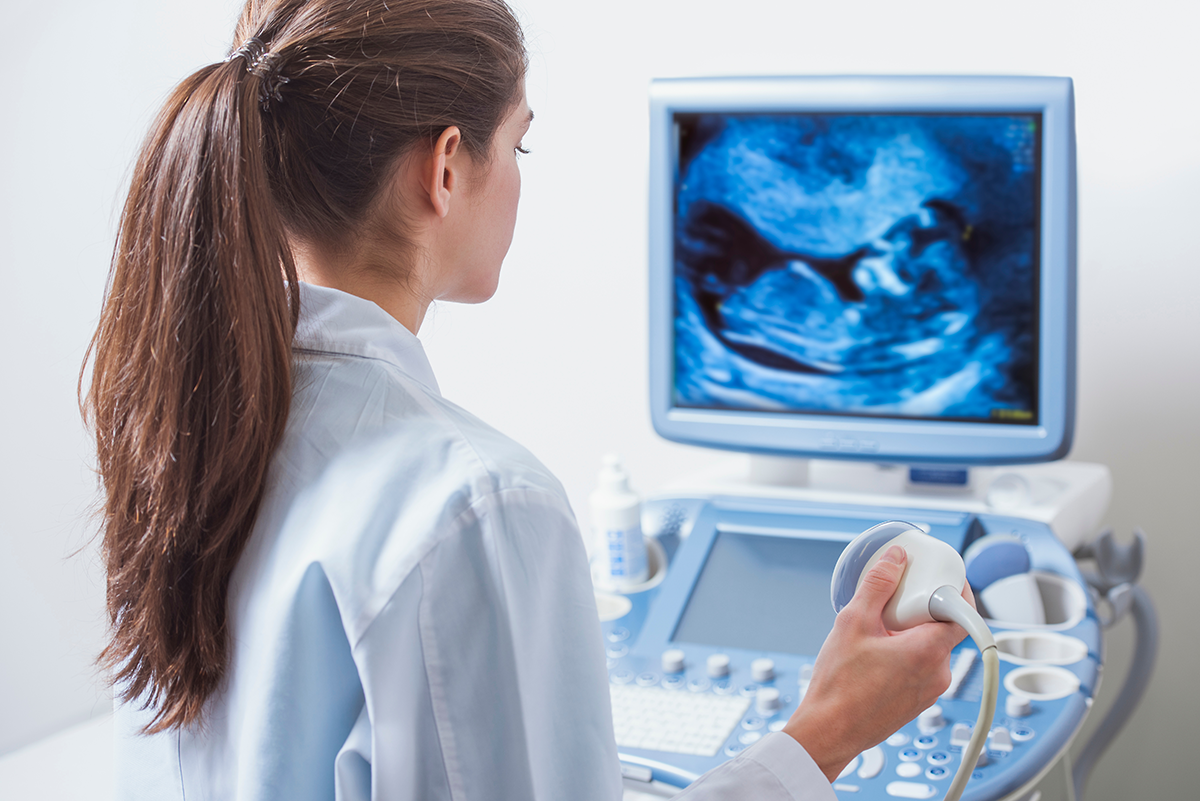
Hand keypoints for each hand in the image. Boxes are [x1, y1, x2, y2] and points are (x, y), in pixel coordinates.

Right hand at [782, 546, 969, 782]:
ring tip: (879, 631)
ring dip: (913, 634)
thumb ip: (878, 585)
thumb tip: (895, 560)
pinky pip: (923, 668)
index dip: (955, 591)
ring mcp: (930, 692)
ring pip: (932, 649)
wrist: (829, 731)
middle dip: (923, 611)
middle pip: (945, 629)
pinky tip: (877, 654)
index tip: (941, 578)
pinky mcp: (918, 703)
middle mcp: (938, 674)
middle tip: (896, 601)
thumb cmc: (840, 686)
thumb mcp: (853, 622)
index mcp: (928, 652)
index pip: (962, 613)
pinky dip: (908, 654)